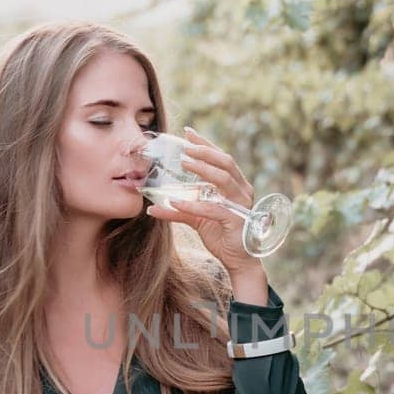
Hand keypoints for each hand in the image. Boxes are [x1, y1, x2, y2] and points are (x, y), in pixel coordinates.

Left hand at [144, 126, 258, 275]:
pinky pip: (214, 209)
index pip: (221, 158)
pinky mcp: (236, 220)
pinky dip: (194, 204)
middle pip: (225, 162)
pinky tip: (177, 202)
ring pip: (224, 179)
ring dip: (203, 169)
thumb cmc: (221, 235)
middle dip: (204, 152)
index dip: (205, 144)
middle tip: (184, 148)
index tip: (187, 133)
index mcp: (235, 185)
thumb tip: (152, 207)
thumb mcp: (197, 219)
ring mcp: (241, 204)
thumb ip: (178, 210)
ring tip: (183, 163)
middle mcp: (242, 190)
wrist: (237, 261)